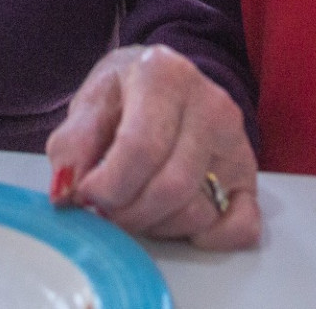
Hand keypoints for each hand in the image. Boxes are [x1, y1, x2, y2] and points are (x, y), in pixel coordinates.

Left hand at [45, 45, 261, 249]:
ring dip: (157, 225)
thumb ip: (72, 145)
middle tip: (107, 209)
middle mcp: (210, 102)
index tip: (85, 196)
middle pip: (171, 186)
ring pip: (198, 211)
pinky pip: (240, 225)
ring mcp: (235, 138)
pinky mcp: (249, 172)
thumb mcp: (88, 105)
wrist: (164, 81)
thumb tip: (66, 191)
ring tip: (136, 205)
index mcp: (165, 75)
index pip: (141, 147)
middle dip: (129, 213)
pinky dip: (209, 238)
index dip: (108, 185)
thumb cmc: (123, 95)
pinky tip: (178, 220)